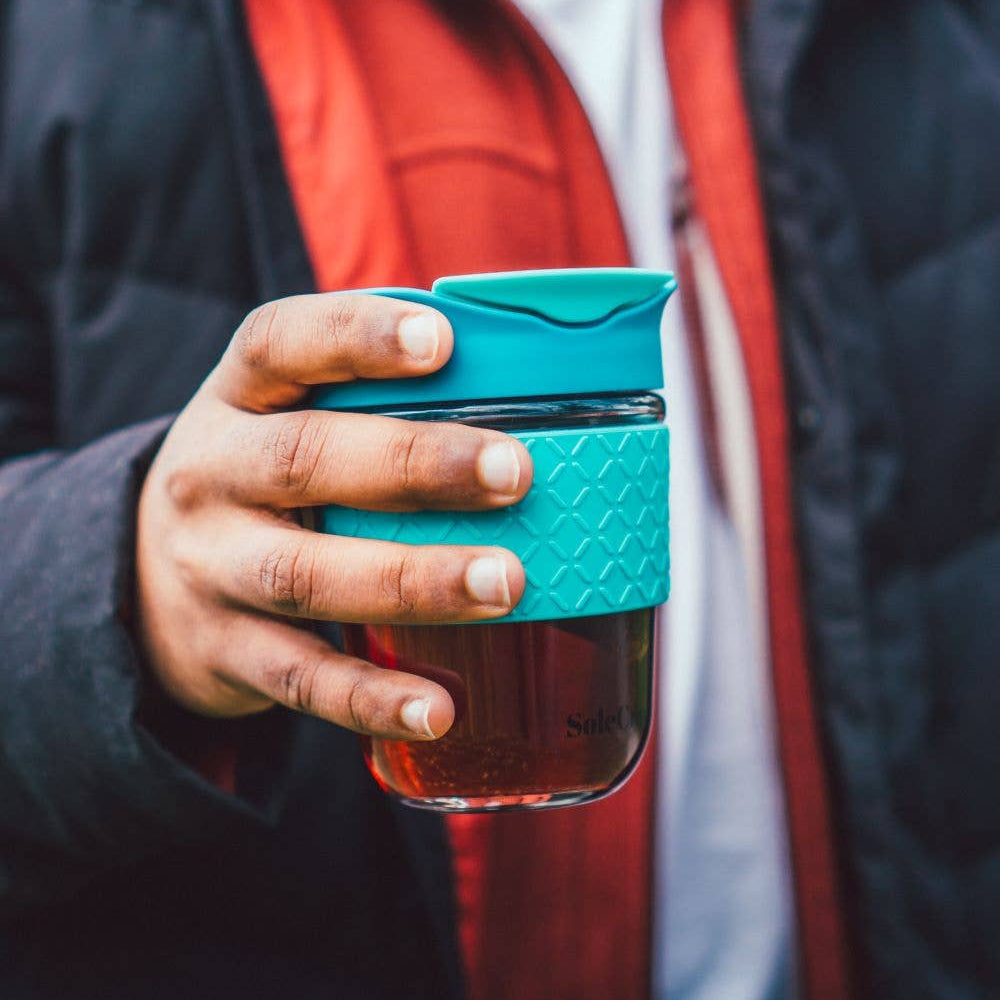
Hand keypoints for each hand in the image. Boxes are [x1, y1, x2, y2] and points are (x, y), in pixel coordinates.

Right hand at [136, 293, 531, 740]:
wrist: (143, 575)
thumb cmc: (260, 480)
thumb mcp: (281, 419)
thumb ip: (369, 406)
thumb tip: (523, 394)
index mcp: (238, 398)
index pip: (283, 344)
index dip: (357, 336)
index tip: (439, 341)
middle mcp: (211, 475)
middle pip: (305, 459)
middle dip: (415, 464)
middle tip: (513, 473)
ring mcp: (212, 568)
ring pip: (306, 575)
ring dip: (411, 580)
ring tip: (503, 584)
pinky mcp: (225, 651)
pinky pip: (301, 678)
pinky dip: (370, 697)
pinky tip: (439, 708)